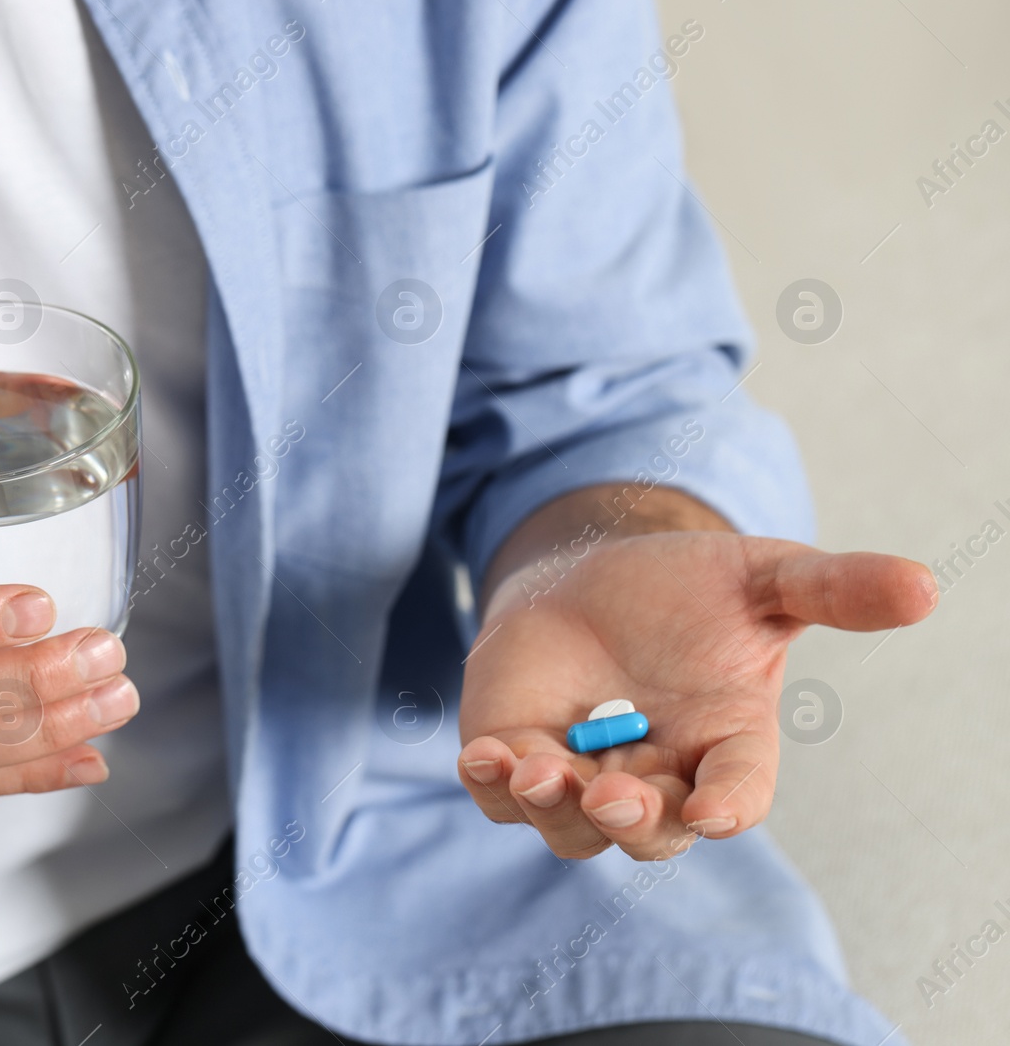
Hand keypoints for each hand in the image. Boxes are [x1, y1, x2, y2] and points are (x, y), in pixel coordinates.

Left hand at [456, 531, 935, 859]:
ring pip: (571, 826)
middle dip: (632, 818)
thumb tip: (925, 585)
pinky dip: (492, 785)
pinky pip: (502, 795)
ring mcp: (584, 775)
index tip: (717, 812)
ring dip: (555, 807)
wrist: (596, 580)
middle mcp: (658, 777)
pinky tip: (483, 756)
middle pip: (651, 829)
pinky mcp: (520, 757)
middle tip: (613, 793)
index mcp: (726, 747)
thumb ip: (833, 590)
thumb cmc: (688, 590)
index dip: (729, 805)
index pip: (736, 793)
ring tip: (538, 770)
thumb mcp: (764, 578)